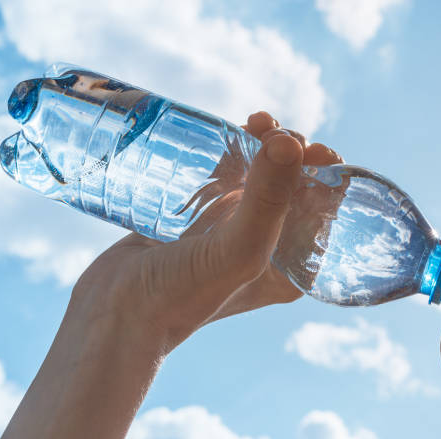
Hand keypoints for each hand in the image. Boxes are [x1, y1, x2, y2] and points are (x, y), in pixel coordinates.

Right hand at [74, 111, 343, 348]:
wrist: (114, 314)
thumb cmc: (179, 297)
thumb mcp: (237, 252)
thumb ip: (268, 200)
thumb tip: (293, 141)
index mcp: (289, 266)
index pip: (324, 213)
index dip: (326, 177)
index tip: (313, 149)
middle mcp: (264, 246)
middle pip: (291, 188)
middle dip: (292, 153)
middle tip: (274, 131)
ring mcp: (228, 229)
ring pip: (257, 176)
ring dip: (264, 145)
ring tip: (255, 122)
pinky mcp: (197, 215)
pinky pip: (224, 175)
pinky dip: (231, 151)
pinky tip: (230, 131)